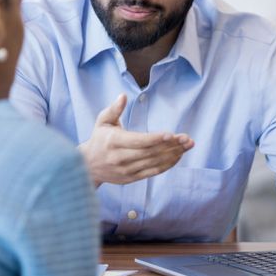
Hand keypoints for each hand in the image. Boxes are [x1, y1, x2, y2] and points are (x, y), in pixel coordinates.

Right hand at [78, 94, 193, 186]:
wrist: (88, 167)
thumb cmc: (99, 139)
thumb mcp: (102, 121)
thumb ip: (114, 109)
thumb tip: (123, 96)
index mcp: (113, 142)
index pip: (138, 141)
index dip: (155, 138)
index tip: (171, 134)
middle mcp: (120, 158)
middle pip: (150, 152)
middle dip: (171, 145)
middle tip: (187, 138)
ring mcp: (126, 170)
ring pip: (154, 163)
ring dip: (173, 154)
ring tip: (187, 146)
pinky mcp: (131, 178)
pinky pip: (153, 172)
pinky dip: (167, 165)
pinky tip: (178, 156)